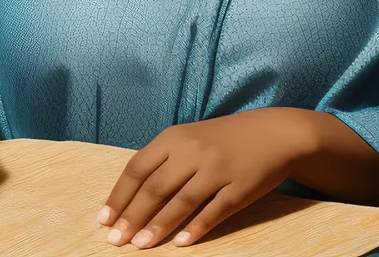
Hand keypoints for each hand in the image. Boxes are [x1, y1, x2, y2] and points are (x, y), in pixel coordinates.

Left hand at [97, 108, 317, 247]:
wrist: (274, 132)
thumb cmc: (223, 138)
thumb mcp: (189, 138)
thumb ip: (163, 160)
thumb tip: (130, 196)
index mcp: (175, 137)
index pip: (137, 168)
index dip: (119, 195)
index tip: (104, 219)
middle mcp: (193, 151)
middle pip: (155, 188)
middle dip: (132, 216)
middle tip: (116, 241)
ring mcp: (217, 169)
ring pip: (181, 202)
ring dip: (159, 226)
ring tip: (140, 246)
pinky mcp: (239, 187)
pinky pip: (214, 211)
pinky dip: (196, 228)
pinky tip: (181, 243)